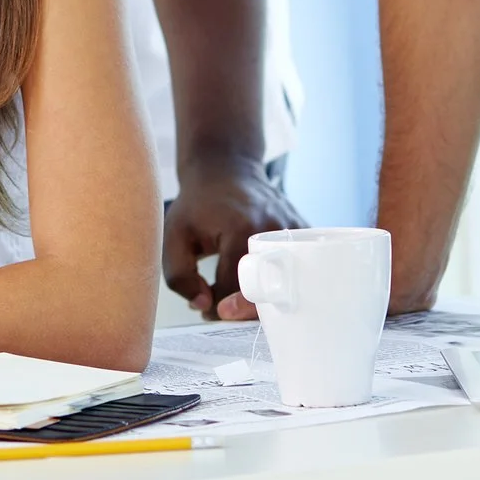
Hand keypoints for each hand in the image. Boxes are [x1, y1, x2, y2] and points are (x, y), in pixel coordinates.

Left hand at [165, 151, 304, 319]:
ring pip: (286, 284)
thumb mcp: (174, 236)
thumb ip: (179, 276)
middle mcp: (273, 230)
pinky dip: (281, 282)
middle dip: (245, 310)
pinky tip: (262, 281)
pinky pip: (298, 270)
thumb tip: (204, 305)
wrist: (226, 168)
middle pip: (267, 292)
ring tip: (243, 295)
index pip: (233, 289)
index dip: (218, 308)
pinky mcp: (305, 232)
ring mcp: (294, 230)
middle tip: (227, 311)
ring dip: (265, 298)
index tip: (209, 310)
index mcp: (240, 229)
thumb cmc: (198, 204)